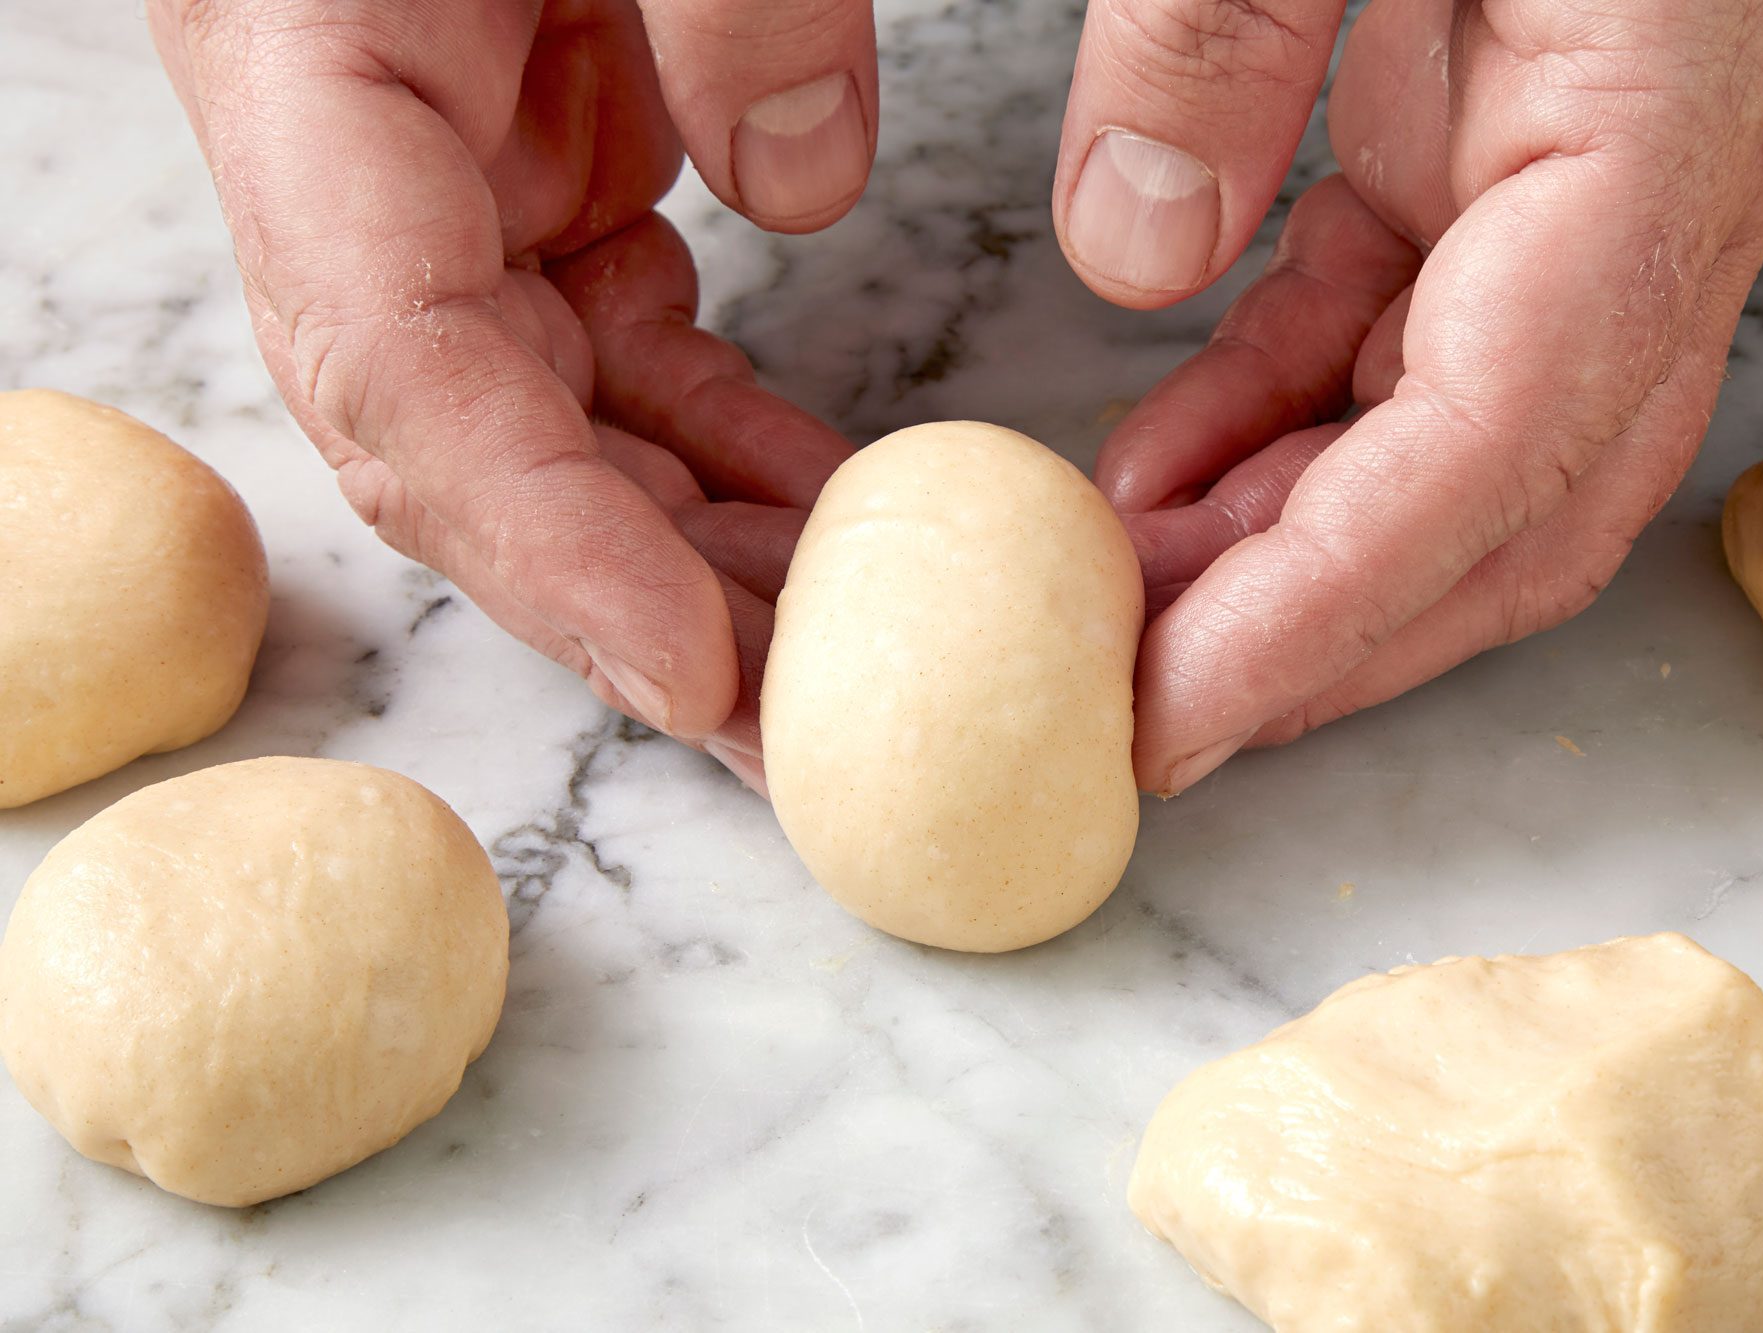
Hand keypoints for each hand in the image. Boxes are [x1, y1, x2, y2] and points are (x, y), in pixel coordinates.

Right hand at [149, 0, 880, 792]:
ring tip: (832, 666)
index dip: (546, 546)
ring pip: (554, 427)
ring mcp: (455, 179)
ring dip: (689, 554)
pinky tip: (823, 525)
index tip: (695, 673)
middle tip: (797, 741)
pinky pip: (626, 357)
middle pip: (474, 448)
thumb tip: (798, 183)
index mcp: (309, 70)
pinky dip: (722, 454)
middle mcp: (362, 158)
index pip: (403, 368)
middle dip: (631, 605)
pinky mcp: (549, 176)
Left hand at [1053, 0, 1762, 792]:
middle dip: (1322, 636)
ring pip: (1442, 444)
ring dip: (1277, 540)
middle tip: (1141, 707)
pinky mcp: (1486, 149)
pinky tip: (1157, 467)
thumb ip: (1227, 22)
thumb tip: (1129, 243)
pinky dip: (1267, 412)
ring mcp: (1572, 182)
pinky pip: (1381, 327)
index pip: (1501, 445)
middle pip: (1507, 507)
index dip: (1329, 610)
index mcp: (1663, 120)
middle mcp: (1647, 189)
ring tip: (1121, 597)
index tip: (1174, 714)